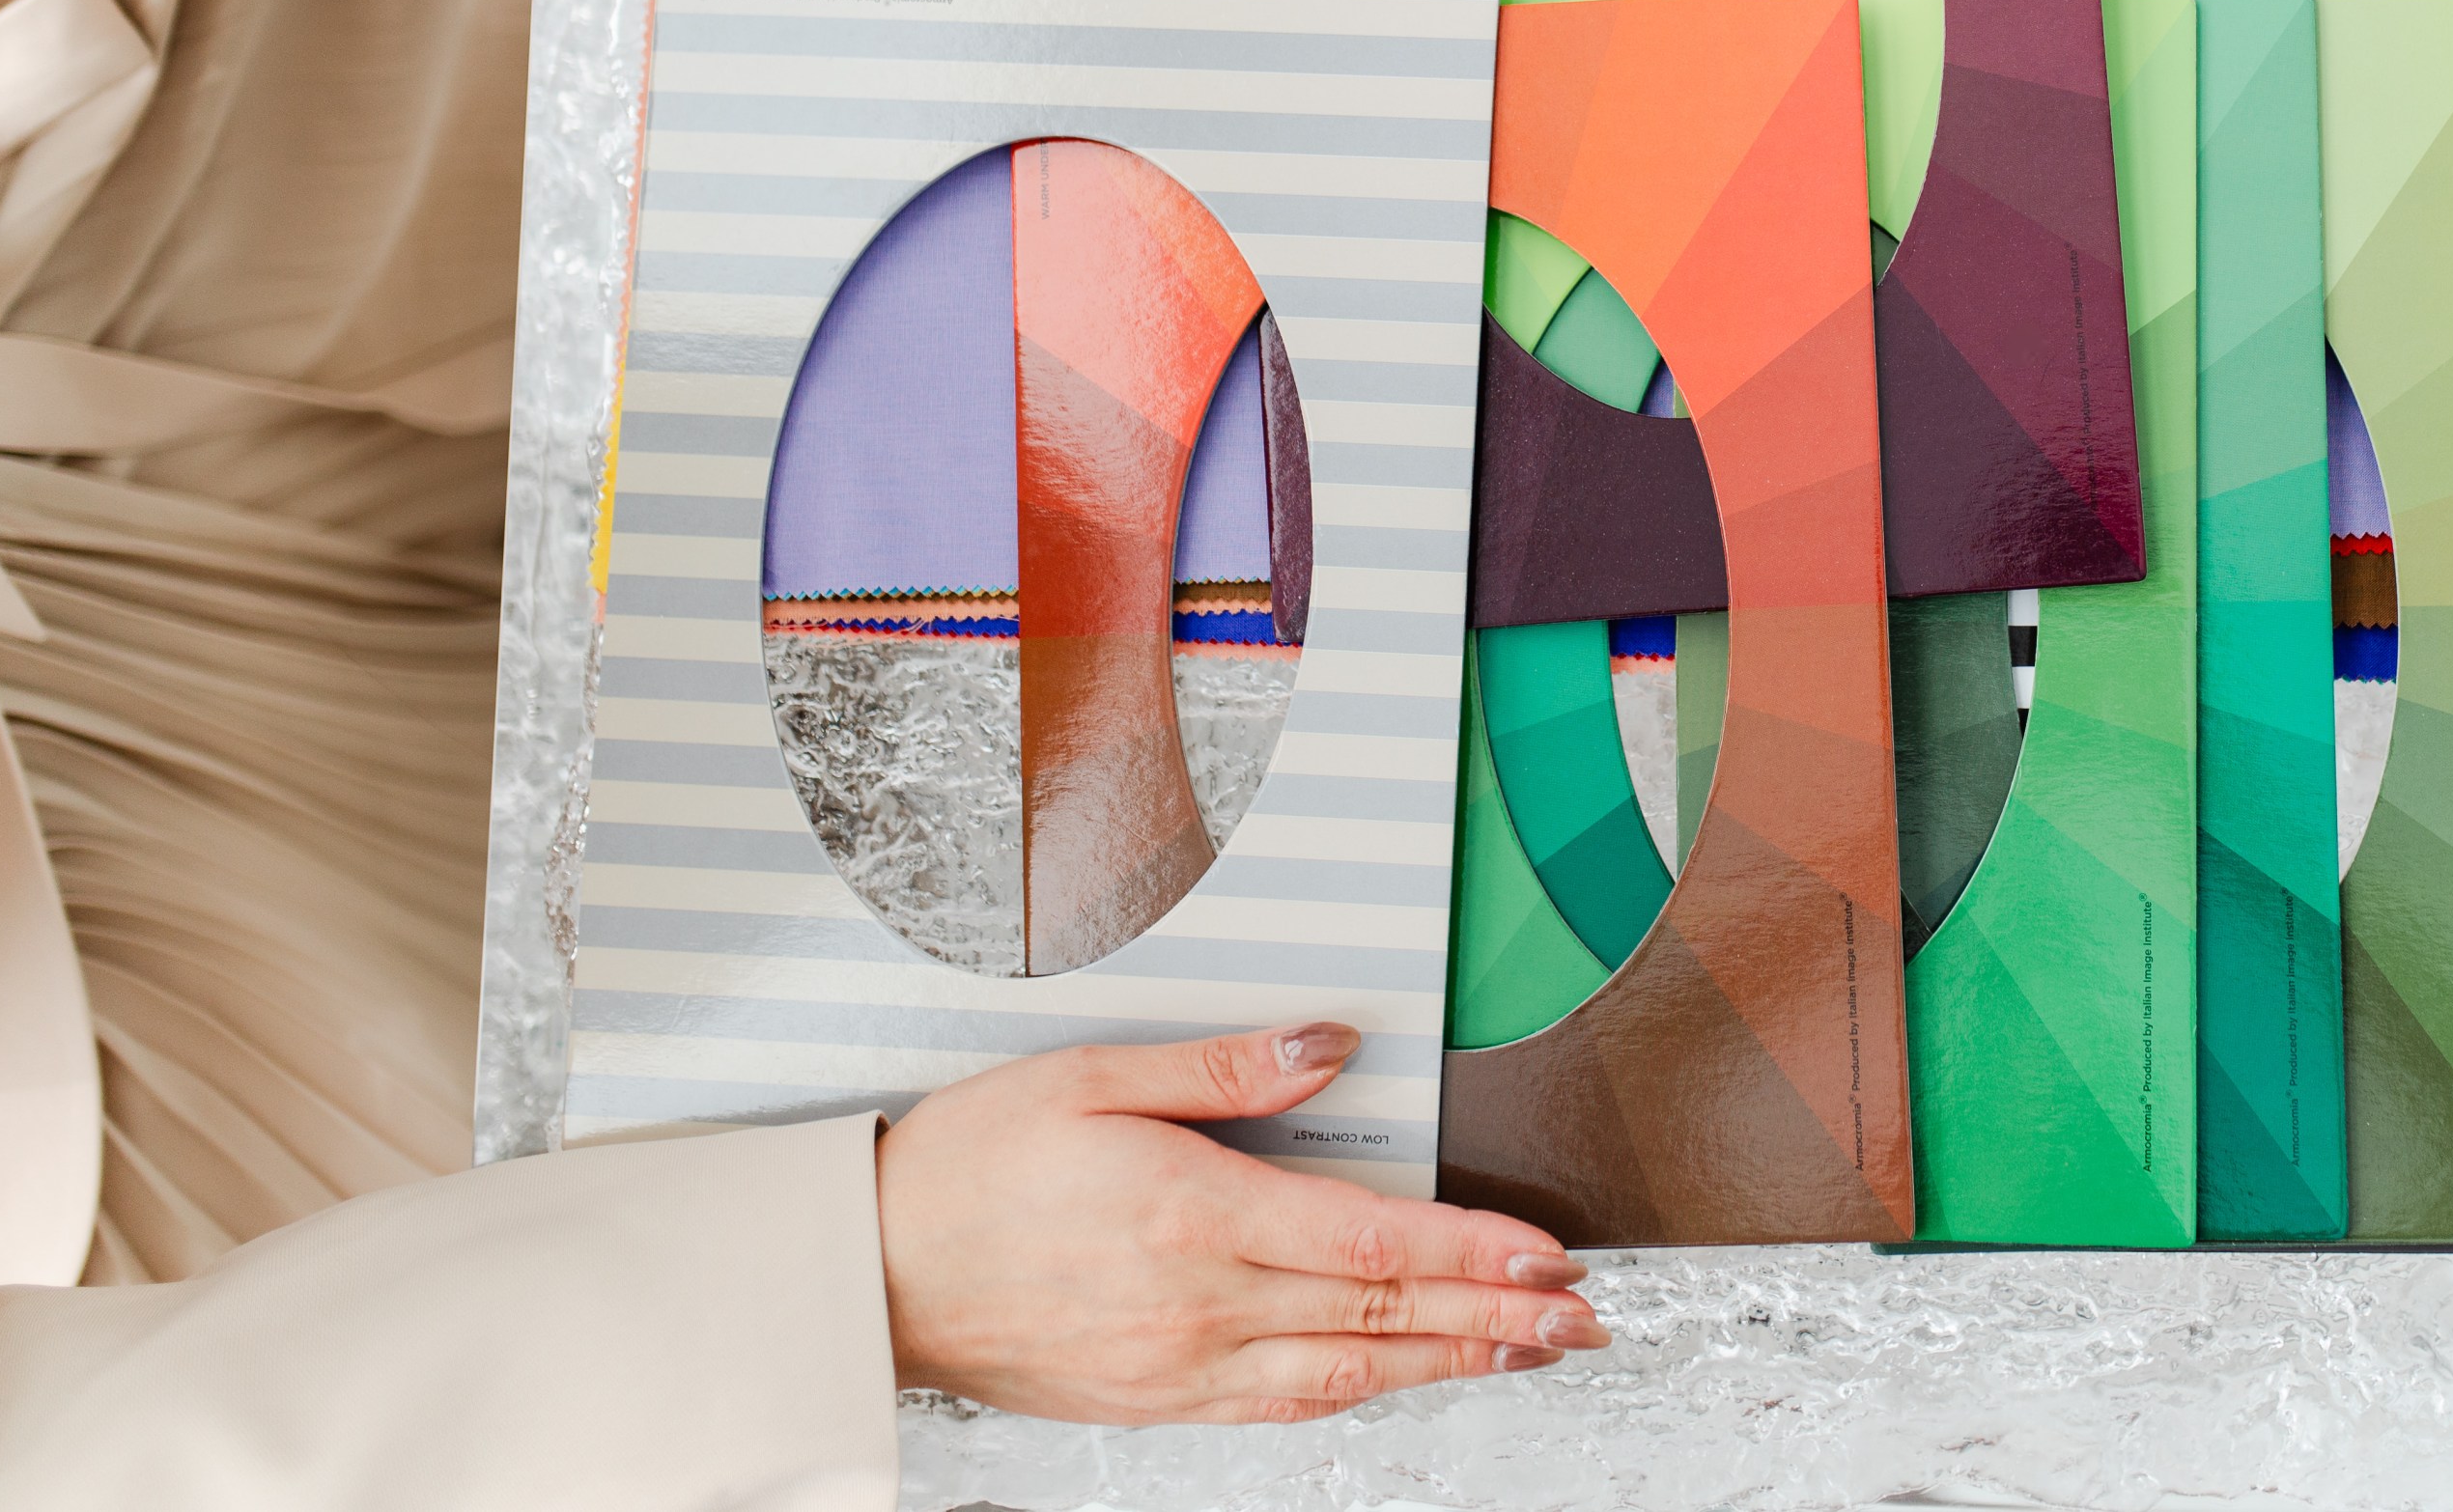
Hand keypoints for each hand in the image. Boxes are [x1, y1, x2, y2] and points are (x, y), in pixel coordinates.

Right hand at [874, 1022, 1610, 1424]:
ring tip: (1526, 1352)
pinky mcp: (1155, 1401)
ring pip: (1346, 1375)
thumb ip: (1220, 1067)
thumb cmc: (967, 1166)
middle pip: (1382, 1322)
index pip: (1373, 1246)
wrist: (869, 1271)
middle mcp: (1198, 1305)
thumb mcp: (1088, 1075)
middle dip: (1497, 1320)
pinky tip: (1403, 1379)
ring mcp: (1179, 1366)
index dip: (1474, 1255)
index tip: (1549, 1255)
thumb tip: (1328, 1046)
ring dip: (1448, 1365)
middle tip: (1583, 1319)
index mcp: (1192, 1216)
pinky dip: (1360, 1391)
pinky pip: (1281, 1404)